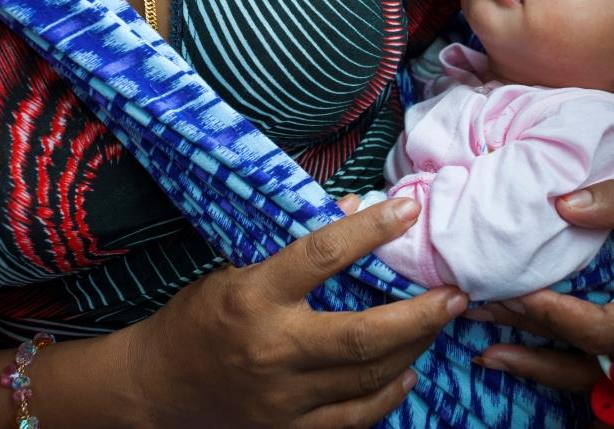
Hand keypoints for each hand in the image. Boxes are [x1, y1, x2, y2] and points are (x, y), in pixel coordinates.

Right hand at [122, 194, 467, 427]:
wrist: (157, 387)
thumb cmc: (198, 318)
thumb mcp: (236, 269)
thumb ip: (295, 244)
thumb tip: (352, 206)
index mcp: (254, 297)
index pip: (322, 255)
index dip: (370, 230)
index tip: (408, 210)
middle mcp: (271, 349)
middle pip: (362, 336)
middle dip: (419, 316)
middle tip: (456, 294)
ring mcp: (281, 398)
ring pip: (367, 379)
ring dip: (413, 349)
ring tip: (437, 323)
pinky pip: (354, 419)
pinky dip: (388, 396)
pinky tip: (407, 372)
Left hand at [471, 163, 613, 391]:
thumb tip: (560, 204)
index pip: (606, 331)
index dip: (558, 316)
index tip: (518, 292)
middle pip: (587, 361)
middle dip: (531, 342)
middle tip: (477, 314)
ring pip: (588, 377)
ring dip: (536, 363)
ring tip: (486, 353)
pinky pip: (594, 366)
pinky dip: (554, 360)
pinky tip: (517, 351)